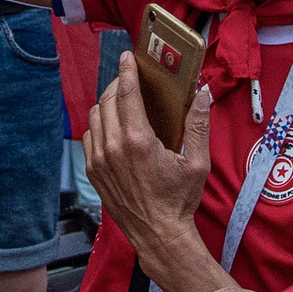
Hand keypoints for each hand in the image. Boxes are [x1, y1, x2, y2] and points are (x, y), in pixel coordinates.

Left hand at [85, 55, 210, 282]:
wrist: (158, 234)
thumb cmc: (179, 200)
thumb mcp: (197, 163)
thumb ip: (199, 125)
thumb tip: (203, 94)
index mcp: (138, 140)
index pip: (126, 93)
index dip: (127, 71)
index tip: (128, 57)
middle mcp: (113, 147)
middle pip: (107, 100)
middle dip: (117, 83)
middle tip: (129, 78)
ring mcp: (99, 160)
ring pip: (94, 116)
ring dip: (106, 102)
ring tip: (121, 99)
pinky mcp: (93, 172)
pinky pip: (89, 137)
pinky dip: (98, 124)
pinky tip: (112, 125)